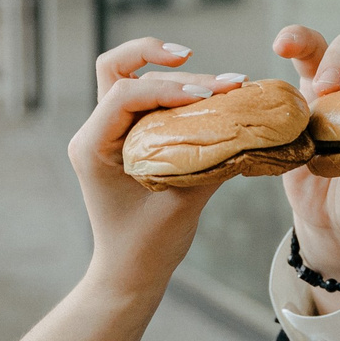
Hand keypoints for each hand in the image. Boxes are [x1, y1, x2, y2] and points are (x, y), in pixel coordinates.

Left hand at [67, 38, 239, 295]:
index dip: (167, 88)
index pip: (123, 93)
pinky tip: (213, 97)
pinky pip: (150, 99)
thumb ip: (209, 161)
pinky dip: (180, 93)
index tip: (208, 97)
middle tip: (223, 79)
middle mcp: (95, 131)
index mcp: (92, 146)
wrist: (130, 273)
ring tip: (229, 85)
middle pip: (123, 70)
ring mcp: (109, 131)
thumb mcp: (182, 203)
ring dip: (181, 77)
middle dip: (173, 67)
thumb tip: (247, 129)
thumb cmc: (148, 247)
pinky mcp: (127, 136)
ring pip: (136, 77)